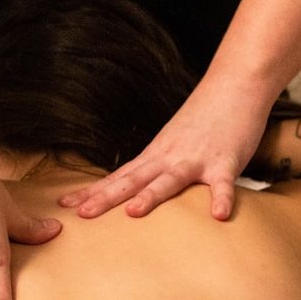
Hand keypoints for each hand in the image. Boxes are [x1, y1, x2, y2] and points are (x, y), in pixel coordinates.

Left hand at [59, 78, 272, 220]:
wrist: (235, 84)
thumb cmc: (203, 119)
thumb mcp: (170, 143)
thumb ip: (154, 168)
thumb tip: (134, 191)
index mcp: (154, 155)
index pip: (117, 177)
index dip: (92, 191)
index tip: (65, 204)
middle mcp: (168, 157)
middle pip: (132, 180)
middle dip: (106, 198)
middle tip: (82, 214)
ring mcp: (195, 159)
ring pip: (169, 180)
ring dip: (151, 195)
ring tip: (134, 213)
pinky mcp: (225, 161)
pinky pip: (223, 184)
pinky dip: (220, 198)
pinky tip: (218, 216)